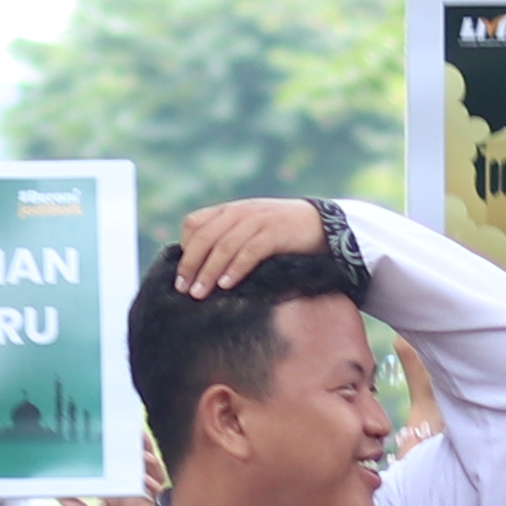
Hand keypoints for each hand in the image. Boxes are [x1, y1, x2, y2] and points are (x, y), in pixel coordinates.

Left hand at [169, 197, 343, 296]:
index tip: (182, 275)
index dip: (185, 248)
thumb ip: (229, 241)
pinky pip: (250, 251)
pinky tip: (227, 285)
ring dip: (208, 272)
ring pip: (224, 245)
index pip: (194, 223)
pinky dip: (235, 268)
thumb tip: (202, 272)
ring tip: (200, 294)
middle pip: (204, 237)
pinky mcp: (276, 232)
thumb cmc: (284, 235)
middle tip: (183, 291)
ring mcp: (258, 220)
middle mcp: (240, 212)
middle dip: (190, 265)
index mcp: (230, 210)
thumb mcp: (251, 231)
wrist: (324, 225)